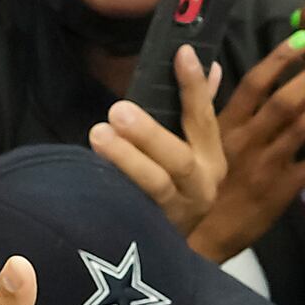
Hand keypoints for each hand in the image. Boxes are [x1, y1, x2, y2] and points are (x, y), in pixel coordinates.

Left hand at [91, 44, 225, 233]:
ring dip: (127, 159)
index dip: (194, 86)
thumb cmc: (174, 186)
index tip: (182, 53)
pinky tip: (92, 174)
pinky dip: (114, 191)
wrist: (166, 252)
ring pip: (156, 186)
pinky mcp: (152, 234)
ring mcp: (177, 214)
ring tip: (99, 135)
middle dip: (149, 133)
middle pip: (179, 159)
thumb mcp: (190, 148)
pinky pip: (132, 211)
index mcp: (212, 159)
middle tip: (118, 111)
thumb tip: (207, 63)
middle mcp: (202, 187)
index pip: (204, 118)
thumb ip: (195, 109)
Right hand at [188, 32, 304, 262]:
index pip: (253, 84)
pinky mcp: (284, 189)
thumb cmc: (199, 182)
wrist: (205, 235)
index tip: (303, 36)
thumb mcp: (193, 139)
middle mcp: (247, 141)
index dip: (279, 58)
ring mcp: (268, 165)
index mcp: (224, 126)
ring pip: (304, 127)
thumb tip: (202, 60)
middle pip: (285, 100)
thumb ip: (201, 100)